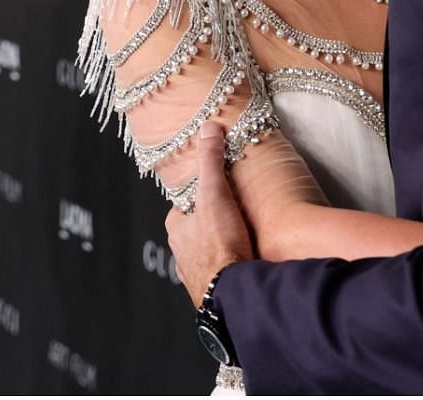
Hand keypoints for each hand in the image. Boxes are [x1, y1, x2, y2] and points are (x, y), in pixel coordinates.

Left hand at [163, 122, 254, 306]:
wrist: (233, 293)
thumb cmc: (220, 246)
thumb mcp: (215, 194)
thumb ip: (211, 161)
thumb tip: (208, 129)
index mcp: (176, 228)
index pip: (187, 202)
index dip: (205, 193)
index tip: (220, 189)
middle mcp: (181, 252)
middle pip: (198, 227)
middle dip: (215, 221)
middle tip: (237, 213)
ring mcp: (196, 272)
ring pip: (208, 251)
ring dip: (223, 245)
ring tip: (244, 238)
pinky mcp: (213, 289)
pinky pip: (221, 271)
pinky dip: (231, 265)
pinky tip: (245, 261)